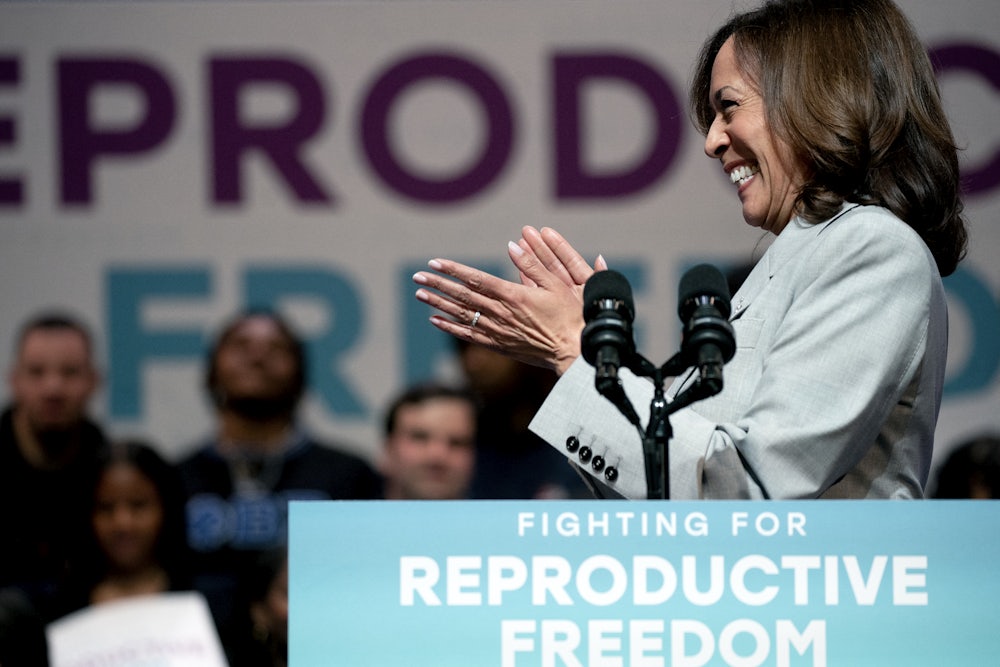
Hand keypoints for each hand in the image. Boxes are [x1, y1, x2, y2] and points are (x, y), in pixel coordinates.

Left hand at [413, 226, 606, 374]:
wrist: (572, 350)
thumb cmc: (568, 315)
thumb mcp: (556, 284)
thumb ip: (532, 264)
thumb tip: (512, 245)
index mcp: (513, 295)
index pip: (476, 279)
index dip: (453, 270)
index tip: (434, 263)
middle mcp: (501, 313)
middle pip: (463, 296)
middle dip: (438, 285)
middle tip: (417, 277)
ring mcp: (498, 331)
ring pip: (462, 315)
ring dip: (439, 304)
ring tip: (420, 294)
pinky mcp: (499, 345)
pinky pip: (469, 335)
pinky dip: (451, 327)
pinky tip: (436, 320)